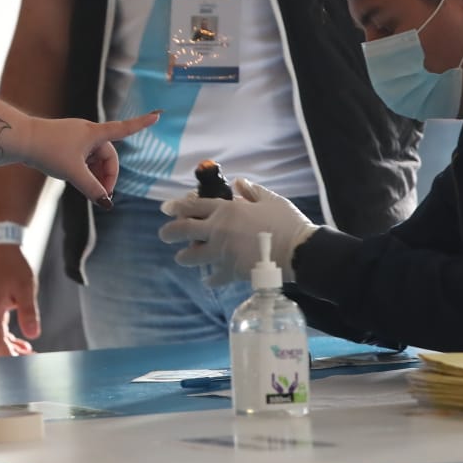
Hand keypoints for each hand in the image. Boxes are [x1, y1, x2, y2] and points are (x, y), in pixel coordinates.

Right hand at [0, 245, 38, 355]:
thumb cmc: (13, 265)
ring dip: (13, 350)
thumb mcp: (26, 288)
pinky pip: (0, 331)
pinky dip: (11, 340)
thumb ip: (29, 312)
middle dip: (14, 358)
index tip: (26, 367)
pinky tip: (24, 345)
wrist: (2, 248)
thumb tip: (33, 335)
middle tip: (34, 364)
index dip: (12, 359)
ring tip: (32, 357)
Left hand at [23, 111, 160, 207]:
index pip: (124, 129)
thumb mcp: (73, 173)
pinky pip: (83, 158)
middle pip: (108, 157)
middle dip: (107, 176)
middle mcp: (89, 132)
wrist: (21, 139)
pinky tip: (74, 180)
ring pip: (95, 160)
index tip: (157, 116)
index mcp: (95, 133)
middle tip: (102, 197)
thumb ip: (92, 189)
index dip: (142, 124)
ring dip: (95, 176)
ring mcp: (77, 137)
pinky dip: (84, 171)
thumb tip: (106, 203)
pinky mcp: (67, 142)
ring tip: (86, 191)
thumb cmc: (48, 150)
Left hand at [158, 178, 317, 287]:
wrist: (298, 252)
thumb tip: (237, 182)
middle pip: (183, 230)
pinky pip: (214, 277)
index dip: (177, 206)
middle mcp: (218, 231)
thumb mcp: (270, 199)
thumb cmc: (286, 222)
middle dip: (169, 232)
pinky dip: (210, 279)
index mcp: (226, 210)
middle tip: (164, 235)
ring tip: (182, 257)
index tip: (166, 208)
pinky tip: (208, 280)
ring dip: (184, 256)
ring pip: (192, 256)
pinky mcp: (231, 272)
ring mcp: (222, 253)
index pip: (193, 206)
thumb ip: (251, 191)